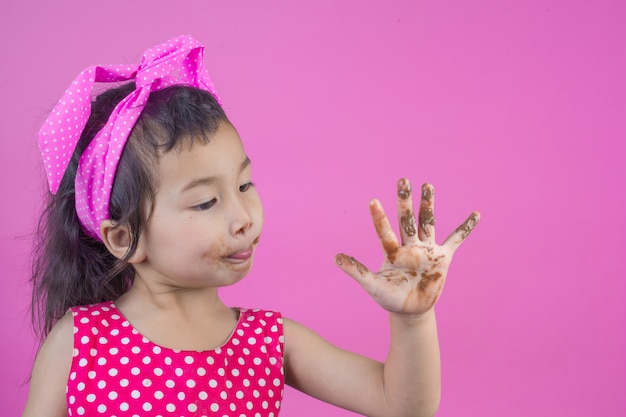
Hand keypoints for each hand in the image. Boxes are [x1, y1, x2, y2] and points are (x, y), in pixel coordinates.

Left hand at [335, 179, 479, 316]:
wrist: (410, 310)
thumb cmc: (389, 298)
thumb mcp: (372, 286)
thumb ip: (356, 271)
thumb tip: (334, 257)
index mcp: (392, 252)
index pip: (385, 231)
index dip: (379, 218)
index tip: (373, 201)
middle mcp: (409, 246)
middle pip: (407, 220)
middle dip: (405, 201)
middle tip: (402, 180)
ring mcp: (426, 249)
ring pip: (428, 223)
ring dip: (428, 205)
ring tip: (427, 185)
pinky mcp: (443, 257)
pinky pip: (456, 240)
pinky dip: (466, 228)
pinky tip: (476, 214)